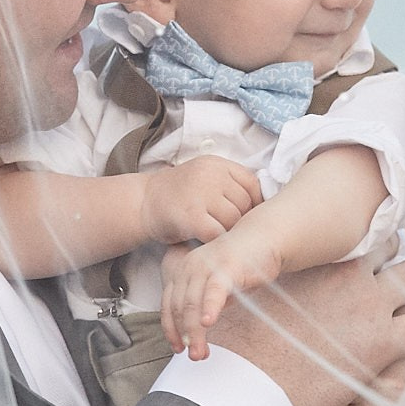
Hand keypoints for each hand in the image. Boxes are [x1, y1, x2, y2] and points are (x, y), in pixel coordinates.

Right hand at [140, 158, 262, 245]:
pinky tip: (206, 241)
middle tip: (227, 229)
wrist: (142, 202)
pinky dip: (216, 241)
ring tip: (216, 235)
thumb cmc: (178, 195)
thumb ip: (228, 183)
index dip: (255, 203)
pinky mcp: (191, 215)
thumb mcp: (204, 177)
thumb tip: (262, 205)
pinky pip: (217, 233)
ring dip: (228, 232)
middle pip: (245, 203)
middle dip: (240, 220)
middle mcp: (210, 175)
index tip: (248, 216)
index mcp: (217, 164)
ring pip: (234, 219)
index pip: (252, 183)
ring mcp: (200, 194)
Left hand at [162, 230, 284, 360]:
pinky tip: (209, 323)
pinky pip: (214, 290)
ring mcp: (206, 266)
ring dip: (195, 331)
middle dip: (184, 335)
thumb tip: (199, 329)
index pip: (168, 305)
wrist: (264, 238)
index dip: (170, 329)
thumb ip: (206, 303)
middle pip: (179, 308)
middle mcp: (189, 267)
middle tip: (193, 356)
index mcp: (183, 271)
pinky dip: (209, 308)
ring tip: (199, 352)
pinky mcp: (226, 266)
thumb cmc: (242, 264)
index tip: (177, 348)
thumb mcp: (217, 286)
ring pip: (193, 304)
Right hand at [207, 260, 404, 405]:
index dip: (360, 252)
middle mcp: (346, 276)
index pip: (351, 242)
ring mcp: (369, 306)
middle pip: (386, 250)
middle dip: (391, 261)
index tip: (362, 260)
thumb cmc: (235, 347)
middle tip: (392, 276)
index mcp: (314, 264)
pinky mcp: (383, 344)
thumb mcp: (235, 300)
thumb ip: (244, 284)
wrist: (246, 382)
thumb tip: (212, 270)